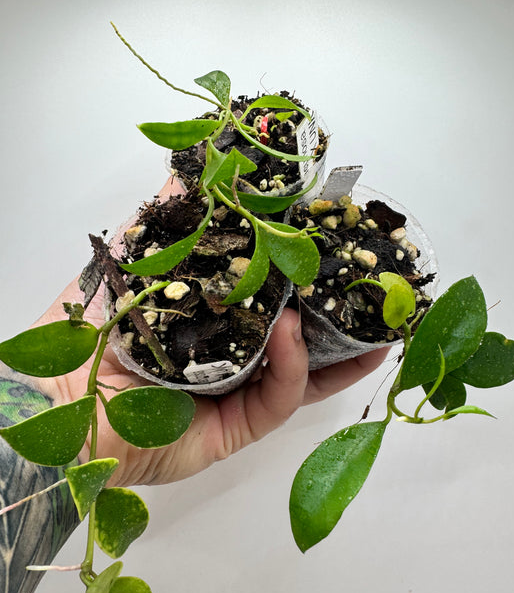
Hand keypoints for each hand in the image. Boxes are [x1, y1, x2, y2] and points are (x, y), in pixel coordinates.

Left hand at [33, 179, 387, 486]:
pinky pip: (279, 398)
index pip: (266, 295)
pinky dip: (294, 366)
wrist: (62, 402)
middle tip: (367, 285)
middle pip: (294, 336)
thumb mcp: (132, 261)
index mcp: (208, 320)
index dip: (299, 274)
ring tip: (372, 321)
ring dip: (339, 348)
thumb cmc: (90, 331)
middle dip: (335, 314)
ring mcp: (235, 394)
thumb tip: (195, 164)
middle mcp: (228, 357)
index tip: (329, 245)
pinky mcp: (237, 427)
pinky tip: (293, 331)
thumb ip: (168, 218)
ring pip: (301, 372)